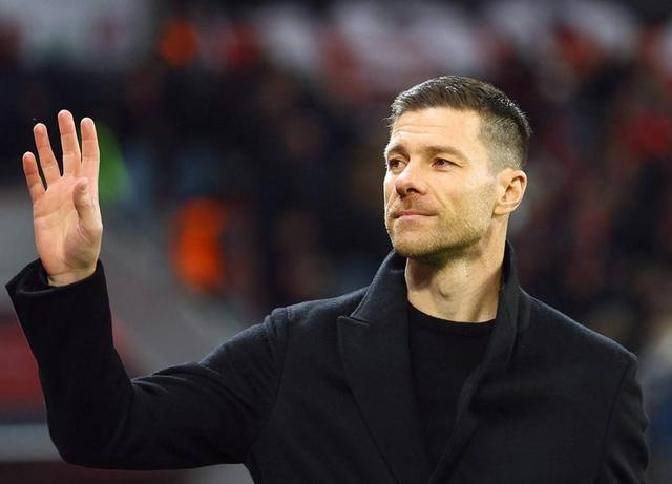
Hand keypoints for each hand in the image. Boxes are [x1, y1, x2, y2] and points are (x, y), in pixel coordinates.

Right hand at [22, 110, 102, 286]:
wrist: (68, 266)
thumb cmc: (86, 248)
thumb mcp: (91, 227)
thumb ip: (86, 203)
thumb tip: (81, 180)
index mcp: (89, 191)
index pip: (90, 159)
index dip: (89, 140)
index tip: (87, 121)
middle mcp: (73, 189)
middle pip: (70, 155)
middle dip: (67, 135)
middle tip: (63, 114)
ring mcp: (56, 195)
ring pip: (50, 164)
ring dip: (46, 146)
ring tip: (40, 126)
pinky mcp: (41, 206)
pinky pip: (35, 183)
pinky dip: (31, 169)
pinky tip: (28, 156)